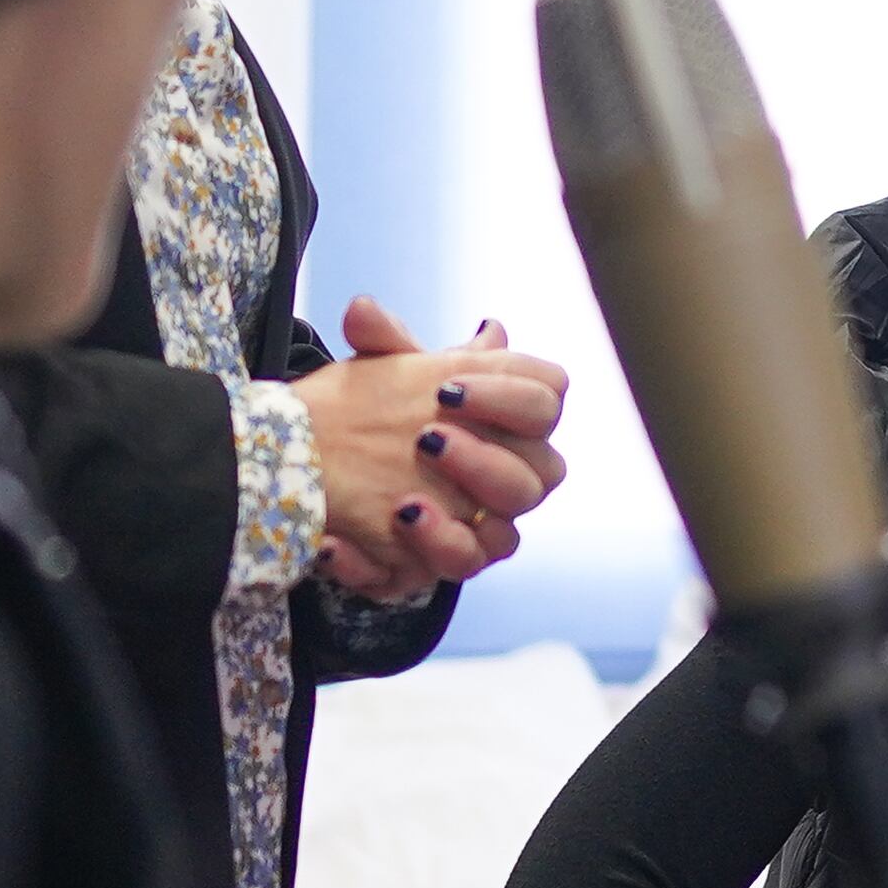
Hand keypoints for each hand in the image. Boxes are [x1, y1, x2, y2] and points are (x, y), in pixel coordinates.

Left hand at [301, 297, 568, 598]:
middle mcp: (511, 477)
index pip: (548, 399)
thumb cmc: (384, 413)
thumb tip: (362, 311)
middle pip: (541, 477)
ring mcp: (481, 528)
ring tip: (404, 506)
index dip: (510, 396)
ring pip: (502, 541)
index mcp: (511, 420)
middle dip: (486, 460)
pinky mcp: (439, 566)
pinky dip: (391, 562)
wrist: (339, 467)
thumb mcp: (380, 374)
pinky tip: (346, 543)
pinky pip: (435, 576)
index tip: (447, 389)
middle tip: (427, 440)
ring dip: (454, 524)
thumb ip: (381, 344)